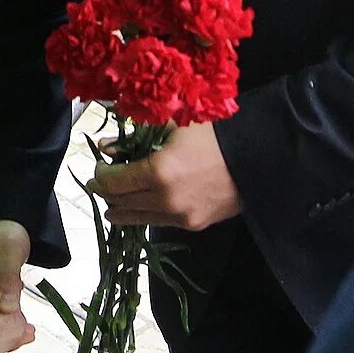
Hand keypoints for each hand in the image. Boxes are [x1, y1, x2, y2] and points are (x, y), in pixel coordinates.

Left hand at [88, 123, 241, 230]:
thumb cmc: (213, 136)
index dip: (101, 175)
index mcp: (159, 171)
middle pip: (121, 201)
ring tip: (111, 203)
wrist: (255, 160)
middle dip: (106, 191)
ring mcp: (179, 216)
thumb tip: (106, 147)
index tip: (98, 167)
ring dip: (120, 209)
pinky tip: (137, 209)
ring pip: (136, 218)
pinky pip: (158, 222)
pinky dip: (143, 215)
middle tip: (100, 183)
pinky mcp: (191, 225)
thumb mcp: (172, 127)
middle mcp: (165, 199)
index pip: (114, 181)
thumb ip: (136, 137)